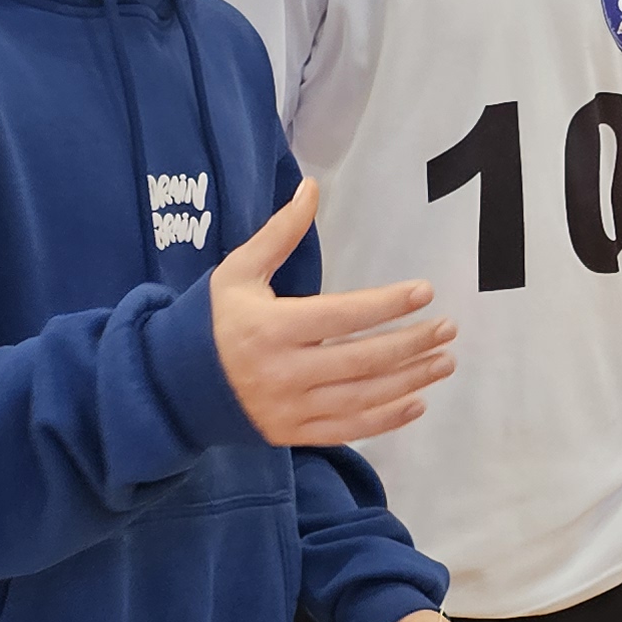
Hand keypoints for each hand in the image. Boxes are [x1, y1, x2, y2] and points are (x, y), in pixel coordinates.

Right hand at [209, 179, 455, 444]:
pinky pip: (349, 430)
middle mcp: (283, 372)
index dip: (386, 304)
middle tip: (448, 329)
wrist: (174, 387)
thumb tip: (312, 188)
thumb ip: (279, 233)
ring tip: (443, 362)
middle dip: (412, 344)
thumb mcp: (237, 272)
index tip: (425, 292)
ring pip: (362, 398)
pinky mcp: (292, 434)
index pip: (341, 316)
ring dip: (410, 381)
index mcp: (271, 328)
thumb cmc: (211, 322)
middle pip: (362, 361)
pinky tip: (417, 402)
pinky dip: (387, 419)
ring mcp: (289, 409)